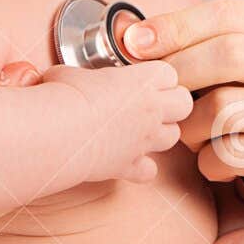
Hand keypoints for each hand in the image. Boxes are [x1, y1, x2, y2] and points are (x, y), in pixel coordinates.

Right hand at [39, 61, 193, 182]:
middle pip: (184, 103)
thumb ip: (84, 75)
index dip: (156, 77)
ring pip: (173, 137)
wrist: (59, 131)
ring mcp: (144, 140)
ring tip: (138, 130)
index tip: (141, 80)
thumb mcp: (74, 72)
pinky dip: (141, 168)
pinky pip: (149, 171)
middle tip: (151, 104)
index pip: (169, 74)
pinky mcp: (130, 165)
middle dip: (172, 104)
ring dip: (160, 134)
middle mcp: (152, 110)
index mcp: (143, 81)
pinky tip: (125, 160)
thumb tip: (69, 76)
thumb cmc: (66, 96)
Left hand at [118, 0, 243, 206]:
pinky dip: (209, 161)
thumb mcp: (240, 65)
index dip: (177, 27)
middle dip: (181, 72)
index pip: (230, 14)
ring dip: (192, 126)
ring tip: (193, 135)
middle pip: (232, 55)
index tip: (135, 43)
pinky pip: (235, 154)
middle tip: (157, 94)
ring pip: (227, 108)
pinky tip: (215, 161)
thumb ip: (198, 43)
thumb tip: (131, 36)